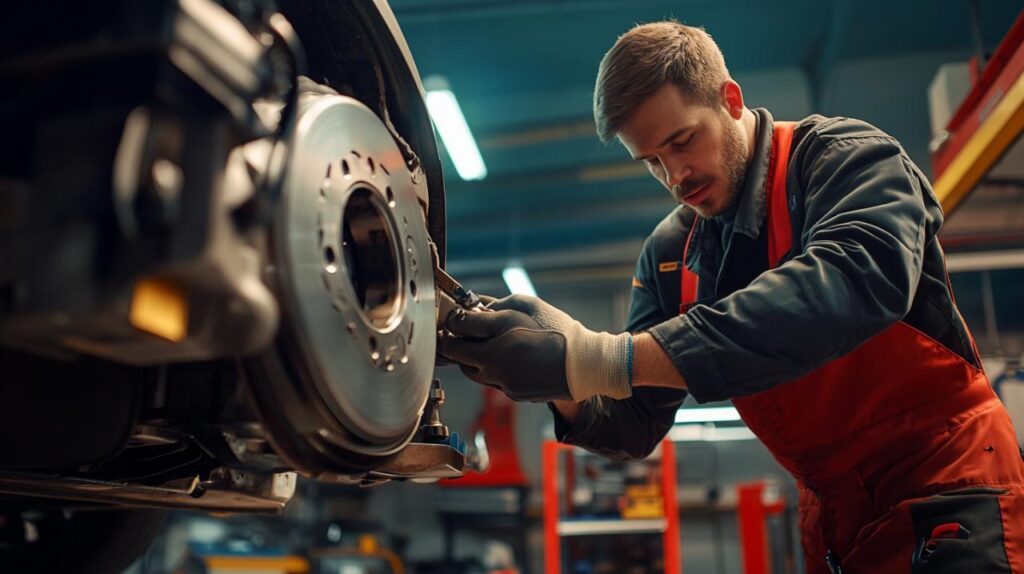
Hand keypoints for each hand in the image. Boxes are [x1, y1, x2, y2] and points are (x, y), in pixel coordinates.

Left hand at [438, 294, 632, 402]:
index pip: (451, 345)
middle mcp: (493, 376)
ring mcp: (505, 387)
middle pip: (462, 362)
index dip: (448, 330)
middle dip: (463, 345)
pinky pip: (497, 381)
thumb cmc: (555, 331)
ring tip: (494, 342)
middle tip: (469, 329)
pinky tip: (514, 356)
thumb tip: (470, 308)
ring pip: (478, 373)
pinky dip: (498, 369)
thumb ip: (490, 309)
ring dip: (479, 359)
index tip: (451, 320)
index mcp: (491, 354)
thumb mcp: (521, 309)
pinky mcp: (517, 395)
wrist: (585, 365)